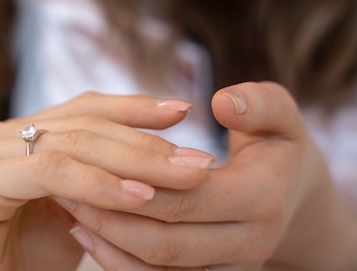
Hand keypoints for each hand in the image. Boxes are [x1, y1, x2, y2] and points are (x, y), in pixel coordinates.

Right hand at [0, 93, 213, 270]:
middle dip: (146, 140)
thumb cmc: (24, 261)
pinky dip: (97, 184)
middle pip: (83, 124)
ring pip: (71, 144)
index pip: (83, 109)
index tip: (183, 110)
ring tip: (183, 177)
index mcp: (18, 135)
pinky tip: (138, 198)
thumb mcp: (74, 213)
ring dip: (134, 161)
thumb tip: (159, 158)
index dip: (133, 107)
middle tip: (199, 158)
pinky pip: (49, 173)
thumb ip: (98, 180)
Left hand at [57, 82, 356, 270]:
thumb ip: (258, 104)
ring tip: (67, 207)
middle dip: (109, 215)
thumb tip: (221, 101)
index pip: (185, 195)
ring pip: (157, 266)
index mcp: (261, 198)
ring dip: (108, 240)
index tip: (87, 157)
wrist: (293, 195)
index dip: (133, 180)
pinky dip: (120, 259)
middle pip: (165, 240)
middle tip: (63, 186)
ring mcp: (229, 267)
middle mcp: (249, 243)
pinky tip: (87, 231)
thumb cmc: (278, 146)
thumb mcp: (279, 115)